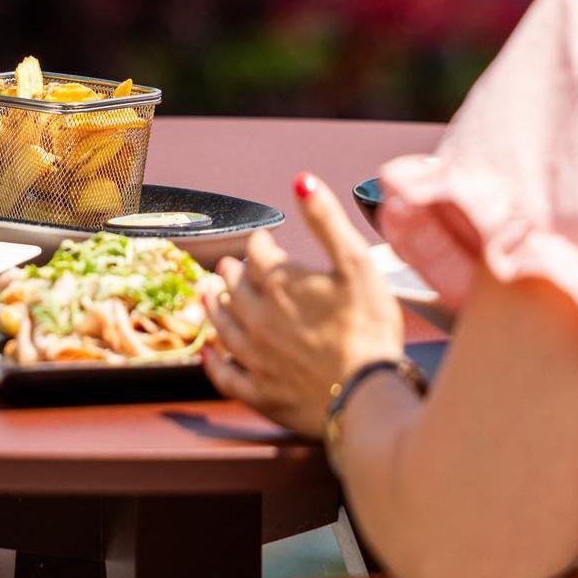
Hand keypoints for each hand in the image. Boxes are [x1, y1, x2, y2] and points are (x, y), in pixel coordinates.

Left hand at [202, 172, 404, 436]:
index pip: (257, 252)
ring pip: (222, 325)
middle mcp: (257, 316)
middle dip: (232, 272)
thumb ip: (326, 221)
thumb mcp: (357, 264)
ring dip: (213, 306)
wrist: (369, 396)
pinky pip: (225, 375)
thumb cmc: (370, 328)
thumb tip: (302, 181)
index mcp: (278, 282)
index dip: (261, 243)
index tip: (264, 242)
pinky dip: (213, 362)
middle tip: (230, 267)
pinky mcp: (259, 392)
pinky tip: (207, 354)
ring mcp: (255, 356)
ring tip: (208, 295)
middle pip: (233, 286)